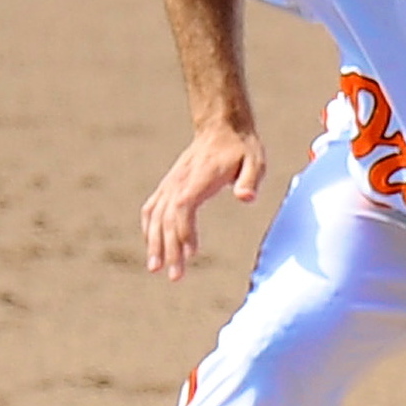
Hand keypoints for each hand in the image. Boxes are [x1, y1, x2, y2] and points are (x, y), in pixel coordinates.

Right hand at [140, 122, 265, 280]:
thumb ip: (250, 179)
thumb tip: (245, 198)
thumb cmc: (242, 148)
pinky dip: (150, 229)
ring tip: (156, 269)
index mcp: (198, 178)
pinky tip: (153, 247)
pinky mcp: (168, 185)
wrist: (222, 128)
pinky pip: (152, 208)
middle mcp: (178, 182)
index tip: (191, 254)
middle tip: (175, 276)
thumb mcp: (255, 161)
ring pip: (155, 216)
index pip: (183, 207)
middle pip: (167, 218)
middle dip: (169, 249)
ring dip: (154, 243)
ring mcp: (170, 183)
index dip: (184, 231)